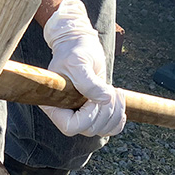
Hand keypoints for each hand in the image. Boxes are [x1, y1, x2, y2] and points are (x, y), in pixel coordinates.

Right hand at [40, 0, 125, 136]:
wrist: (81, 44)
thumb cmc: (74, 51)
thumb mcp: (79, 62)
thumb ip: (89, 83)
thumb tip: (106, 100)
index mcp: (55, 105)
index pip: (71, 127)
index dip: (87, 117)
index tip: (93, 97)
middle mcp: (67, 113)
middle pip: (89, 130)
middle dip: (105, 111)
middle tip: (110, 89)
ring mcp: (82, 114)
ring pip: (102, 130)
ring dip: (115, 113)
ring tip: (116, 91)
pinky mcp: (96, 112)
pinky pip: (110, 128)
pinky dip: (119, 119)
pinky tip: (120, 102)